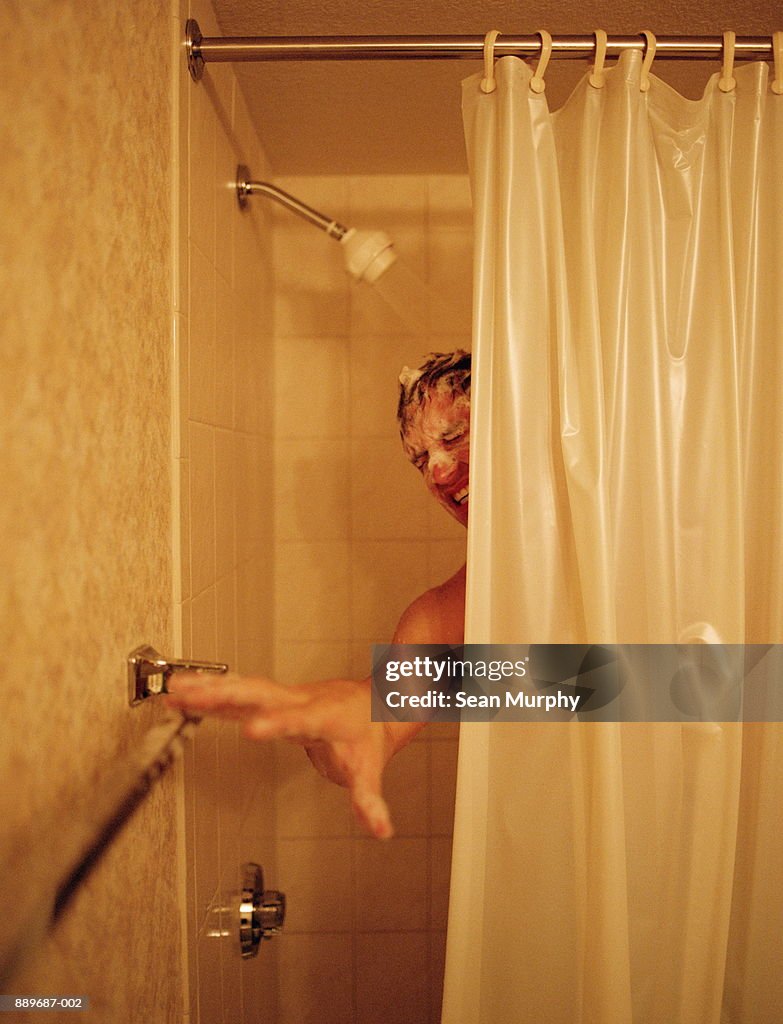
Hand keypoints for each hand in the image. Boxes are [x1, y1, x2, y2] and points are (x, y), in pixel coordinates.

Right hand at [165, 673, 393, 838]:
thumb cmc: (368, 733)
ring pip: (242, 687)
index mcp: (324, 716)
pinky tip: (180, 693)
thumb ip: (370, 800)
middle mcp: (299, 700)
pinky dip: (208, 692)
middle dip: (225, 695)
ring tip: (174, 689)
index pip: (299, 719)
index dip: (277, 723)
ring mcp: (283, 696)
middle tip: (193, 696)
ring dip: (208, 687)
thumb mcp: (371, 768)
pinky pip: (236, 694)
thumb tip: (380, 830)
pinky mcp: (270, 698)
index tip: (252, 730)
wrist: (373, 702)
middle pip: (260, 693)